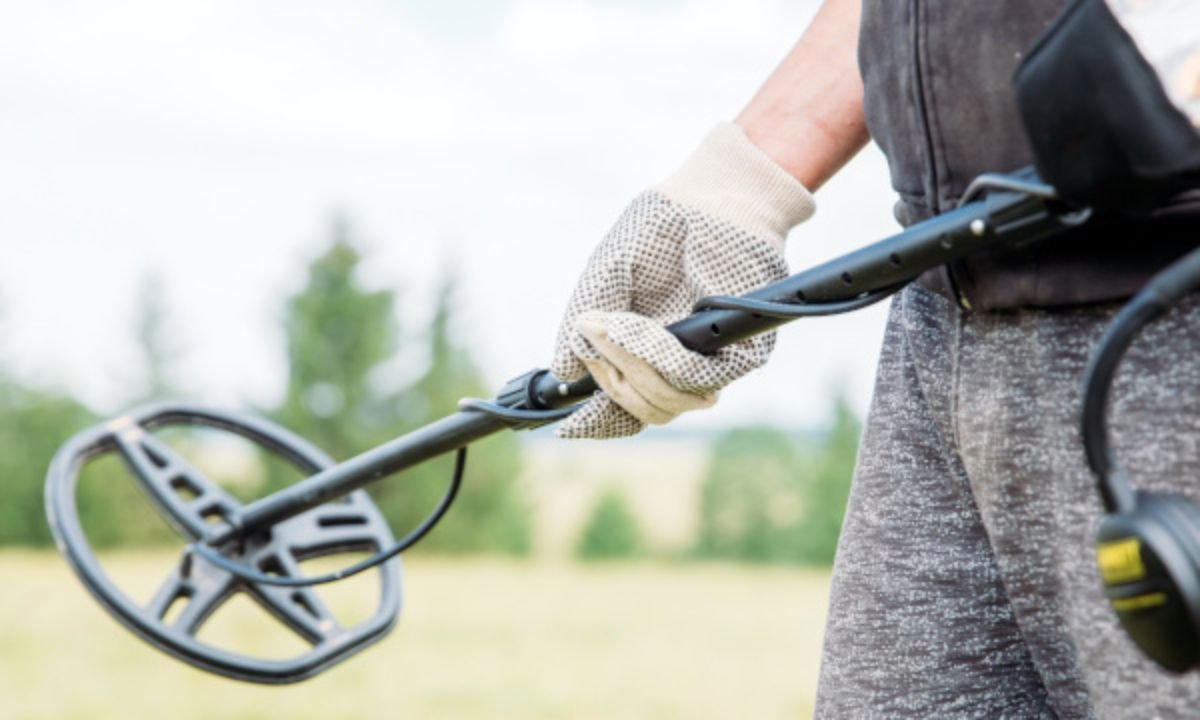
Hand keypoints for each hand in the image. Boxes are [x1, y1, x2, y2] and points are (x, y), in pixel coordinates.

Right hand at [550, 123, 815, 438]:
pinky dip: (662, 358)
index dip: (595, 422)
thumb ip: (582, 323)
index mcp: (640, 351)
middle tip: (595, 334)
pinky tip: (645, 330)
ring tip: (614, 327)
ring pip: (666, 401)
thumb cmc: (660, 231)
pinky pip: (695, 377)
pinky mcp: (740, 354)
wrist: (714, 199)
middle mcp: (674, 363)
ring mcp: (707, 362)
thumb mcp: (607, 272)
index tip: (569, 428)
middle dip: (611, 379)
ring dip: (633, 368)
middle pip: (639, 408)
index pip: (620, 406)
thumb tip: (563, 372)